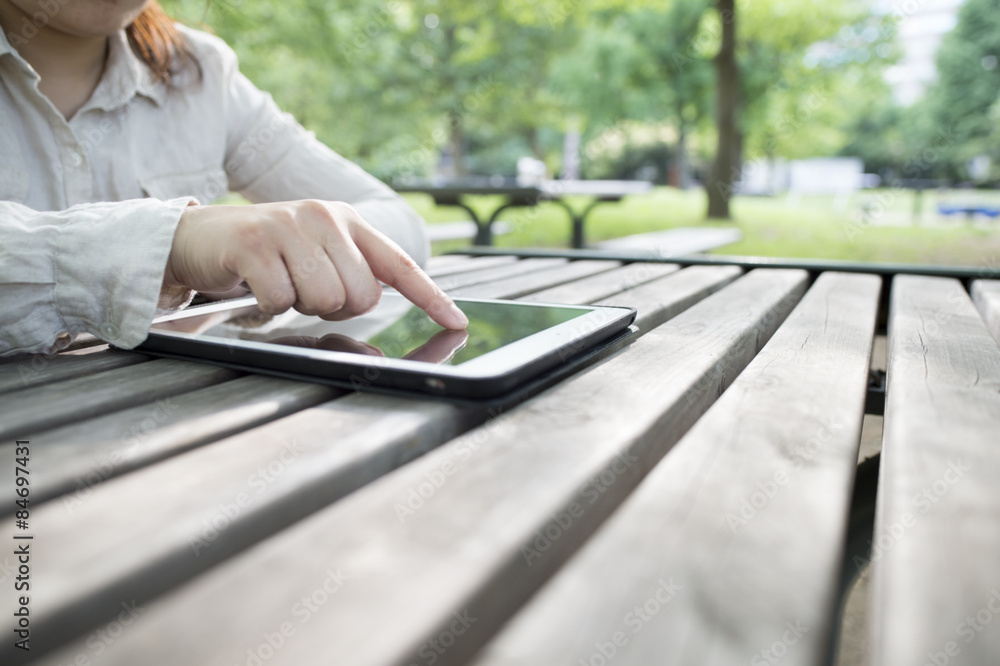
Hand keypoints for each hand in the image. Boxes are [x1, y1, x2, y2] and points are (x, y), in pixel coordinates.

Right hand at [163, 200, 467, 328]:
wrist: (198, 237)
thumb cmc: (266, 254)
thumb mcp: (315, 253)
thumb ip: (351, 270)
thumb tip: (378, 300)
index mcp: (346, 221)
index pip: (399, 263)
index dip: (431, 296)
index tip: (457, 322)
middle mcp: (323, 217)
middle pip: (361, 294)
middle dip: (335, 305)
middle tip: (305, 288)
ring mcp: (288, 226)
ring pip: (324, 299)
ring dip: (300, 305)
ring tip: (281, 282)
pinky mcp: (253, 242)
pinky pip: (282, 300)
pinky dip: (269, 306)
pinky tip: (257, 286)